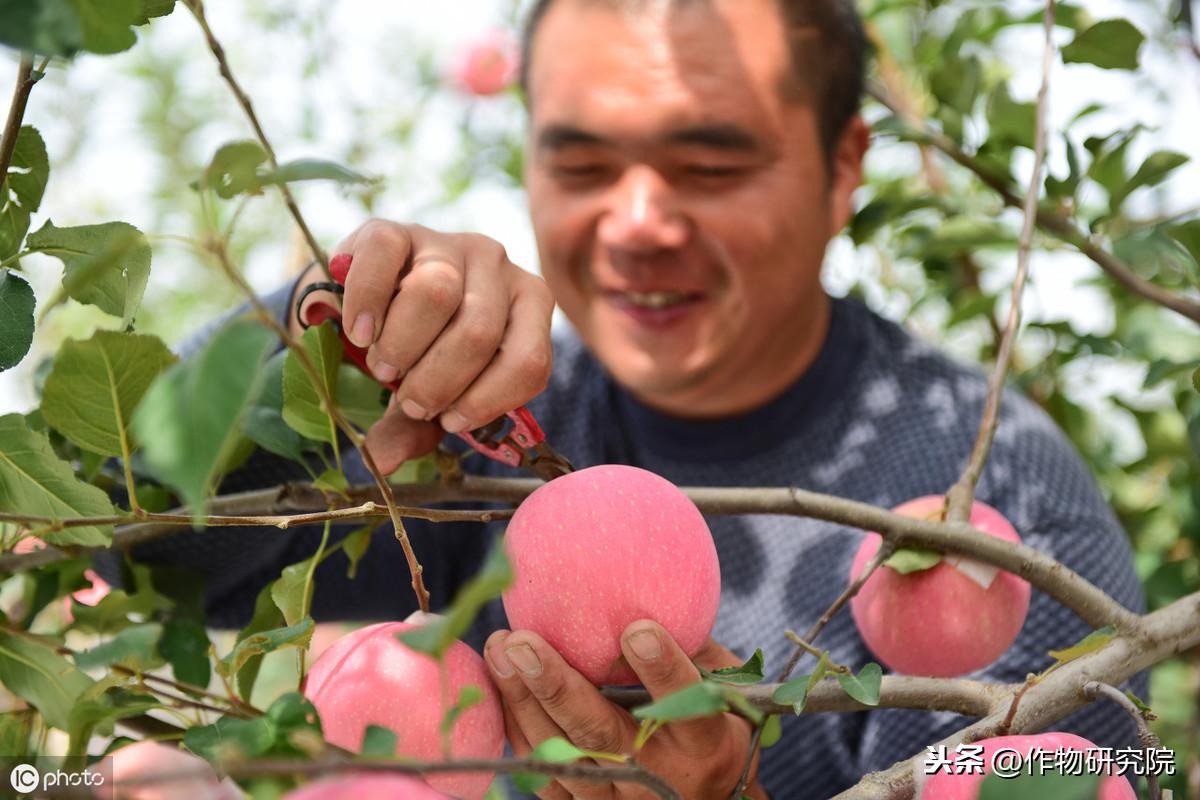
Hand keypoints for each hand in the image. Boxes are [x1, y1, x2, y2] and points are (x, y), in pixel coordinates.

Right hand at [294, 221, 554, 472]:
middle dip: (436, 381)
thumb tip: (383, 463)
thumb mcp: (433, 393)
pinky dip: (366, 304)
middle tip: (407, 398)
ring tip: (382, 365)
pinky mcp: (396, 229)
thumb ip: (419, 428)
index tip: (448, 421)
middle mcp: (498, 264)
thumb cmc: (419, 353)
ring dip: (402, 345)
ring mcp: (447, 241)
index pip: (529, 362)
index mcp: (530, 304)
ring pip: (435, 295)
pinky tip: (358, 332)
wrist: (371, 301)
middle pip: (477, 333)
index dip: (486, 402)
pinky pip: (384, 260)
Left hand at [484, 620, 768, 799]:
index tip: (636, 629)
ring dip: (522, 700)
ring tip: (500, 649)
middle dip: (557, 685)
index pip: (686, 707)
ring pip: (560, 753)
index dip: (662, 670)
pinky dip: (517, 727)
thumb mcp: (725, 690)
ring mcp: (618, 798)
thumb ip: (695, 645)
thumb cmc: (715, 727)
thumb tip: (652, 581)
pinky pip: (542, 773)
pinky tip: (501, 684)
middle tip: (522, 641)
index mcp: (706, 745)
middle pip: (600, 733)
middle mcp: (660, 776)